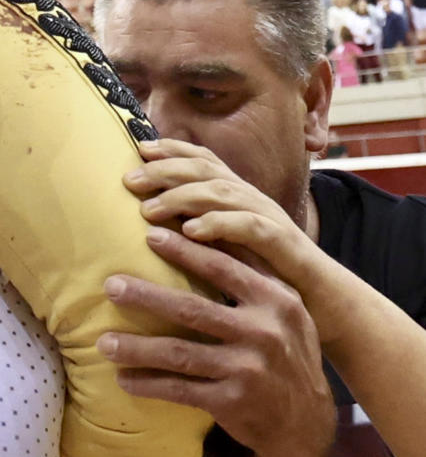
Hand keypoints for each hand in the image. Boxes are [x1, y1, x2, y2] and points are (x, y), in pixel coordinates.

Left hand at [98, 224, 335, 456]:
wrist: (308, 423)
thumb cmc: (286, 351)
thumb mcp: (285, 308)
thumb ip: (253, 270)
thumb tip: (207, 222)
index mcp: (275, 300)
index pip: (222, 267)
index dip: (184, 250)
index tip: (147, 233)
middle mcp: (264, 333)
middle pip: (193, 308)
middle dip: (146, 296)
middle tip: (110, 284)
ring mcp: (249, 370)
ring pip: (180, 354)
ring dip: (137, 348)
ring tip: (103, 342)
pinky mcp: (234, 402)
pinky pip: (181, 390)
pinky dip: (149, 384)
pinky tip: (124, 380)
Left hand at [124, 138, 352, 347]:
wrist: (327, 307)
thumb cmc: (272, 277)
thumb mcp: (233, 247)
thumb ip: (203, 229)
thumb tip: (154, 221)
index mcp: (240, 196)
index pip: (204, 159)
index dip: (172, 149)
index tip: (137, 150)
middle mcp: (253, 200)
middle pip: (205, 170)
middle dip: (165, 170)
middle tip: (129, 180)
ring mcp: (270, 219)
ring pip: (222, 193)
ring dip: (182, 197)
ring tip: (149, 209)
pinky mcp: (285, 246)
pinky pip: (249, 227)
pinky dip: (218, 224)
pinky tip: (190, 230)